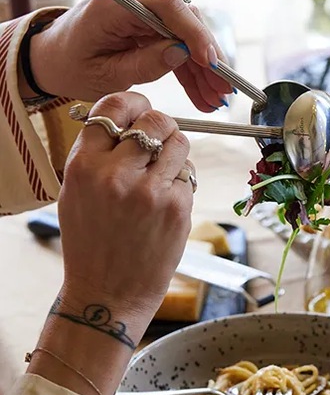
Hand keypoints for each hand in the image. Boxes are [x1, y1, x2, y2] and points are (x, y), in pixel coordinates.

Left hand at [25, 0, 231, 111]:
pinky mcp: (147, 18)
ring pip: (185, 33)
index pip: (167, 6)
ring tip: (216, 100)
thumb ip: (145, 64)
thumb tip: (183, 52)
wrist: (51, 57)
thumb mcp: (106, 76)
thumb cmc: (70, 66)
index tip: (212, 63)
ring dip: (202, 68)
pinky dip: (189, 67)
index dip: (195, 33)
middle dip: (207, 58)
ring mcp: (141, 4)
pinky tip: (203, 92)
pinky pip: (176, 40)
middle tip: (223, 91)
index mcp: (113, 3)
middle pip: (184, 20)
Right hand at [56, 91, 193, 335]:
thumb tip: (125, 116)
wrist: (108, 292)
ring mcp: (150, 191)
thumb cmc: (91, 241)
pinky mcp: (177, 208)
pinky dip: (181, 182)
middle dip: (161, 126)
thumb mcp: (76, 192)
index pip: (114, 107)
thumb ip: (96, 153)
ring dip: (175, 151)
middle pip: (156, 119)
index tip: (140, 108)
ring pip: (179, 143)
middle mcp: (116, 174)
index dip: (133, 103)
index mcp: (84, 166)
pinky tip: (165, 203)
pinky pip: (188, 175)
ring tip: (162, 172)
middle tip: (157, 141)